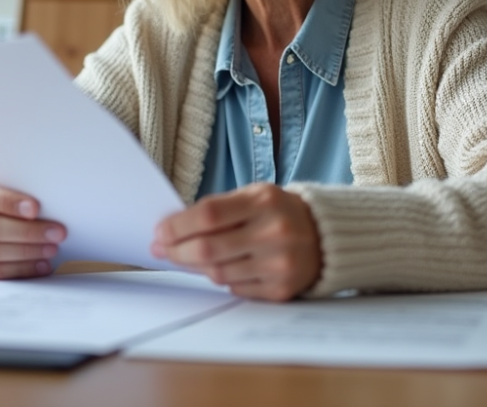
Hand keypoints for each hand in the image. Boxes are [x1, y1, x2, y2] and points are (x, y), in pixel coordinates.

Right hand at [0, 175, 65, 279]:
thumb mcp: (0, 184)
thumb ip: (16, 189)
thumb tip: (51, 201)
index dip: (9, 203)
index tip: (36, 208)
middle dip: (27, 232)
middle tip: (57, 233)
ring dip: (26, 252)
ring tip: (51, 249)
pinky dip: (20, 269)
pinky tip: (41, 265)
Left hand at [152, 183, 321, 301]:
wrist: (325, 236)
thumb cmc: (279, 212)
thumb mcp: (255, 196)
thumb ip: (217, 208)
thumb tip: (171, 230)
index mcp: (265, 201)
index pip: (209, 215)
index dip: (178, 226)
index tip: (160, 231)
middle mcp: (275, 233)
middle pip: (208, 249)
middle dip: (177, 251)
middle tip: (162, 250)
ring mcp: (279, 264)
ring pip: (218, 273)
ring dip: (195, 267)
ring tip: (188, 258)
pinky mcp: (281, 290)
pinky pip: (235, 289)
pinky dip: (222, 279)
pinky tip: (221, 268)